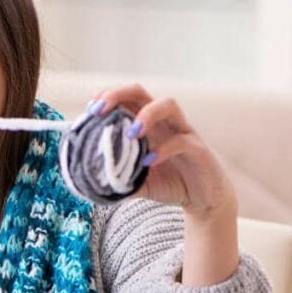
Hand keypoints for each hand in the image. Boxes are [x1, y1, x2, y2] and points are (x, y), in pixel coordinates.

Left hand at [90, 85, 237, 218]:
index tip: (88, 111)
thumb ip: (115, 178)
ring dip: (146, 114)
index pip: (124, 99)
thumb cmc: (168, 183)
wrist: (203, 199)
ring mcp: (182, 132)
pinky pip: (183, 141)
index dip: (106, 98)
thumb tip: (88, 183)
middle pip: (141, 92)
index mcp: (145, 125)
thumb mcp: (135, 183)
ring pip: (168, 105)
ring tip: (130, 133)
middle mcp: (163, 122)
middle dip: (117, 94)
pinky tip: (149, 162)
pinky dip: (165, 149)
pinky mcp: (199, 149)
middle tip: (99, 110)